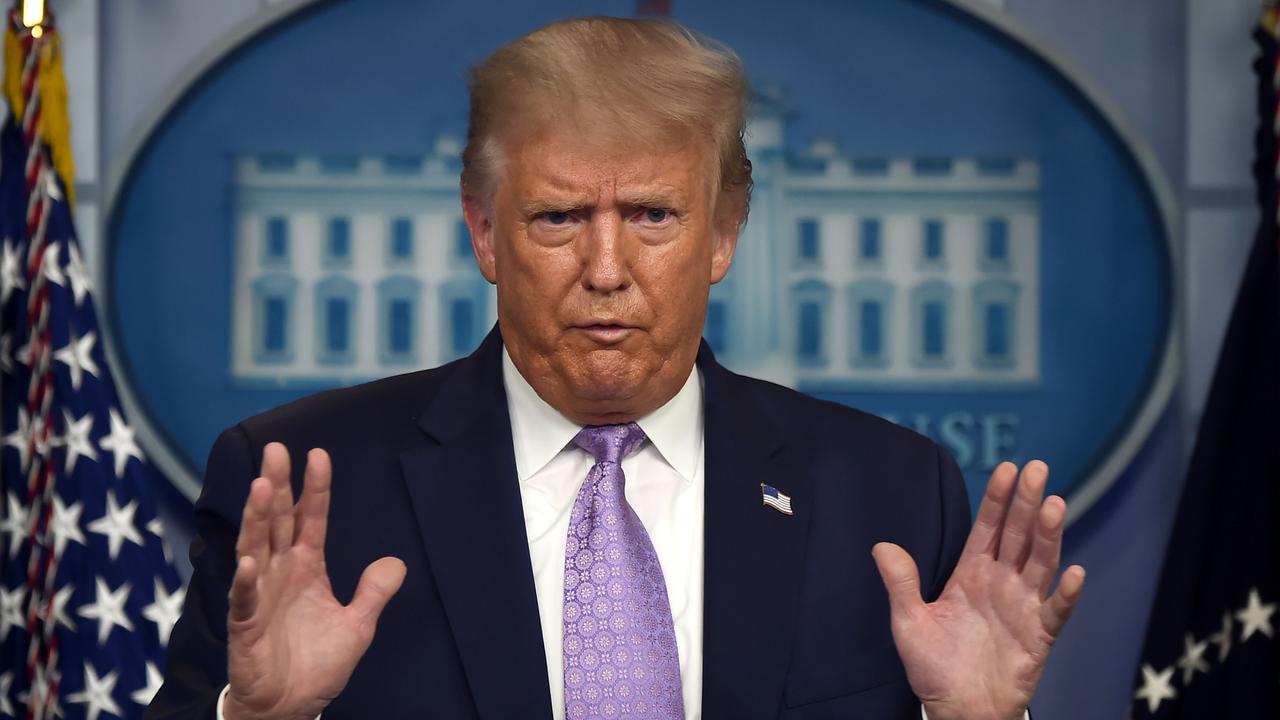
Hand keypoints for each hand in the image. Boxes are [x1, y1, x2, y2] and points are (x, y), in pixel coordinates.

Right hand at [223, 443, 406, 719]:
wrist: (290, 706)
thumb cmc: (317, 664)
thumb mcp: (358, 626)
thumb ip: (374, 592)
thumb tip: (396, 561)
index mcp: (307, 567)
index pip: (311, 519)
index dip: (315, 488)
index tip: (318, 455)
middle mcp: (281, 573)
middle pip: (278, 521)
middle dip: (278, 486)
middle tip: (275, 450)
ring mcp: (260, 595)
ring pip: (256, 548)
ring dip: (257, 519)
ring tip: (262, 487)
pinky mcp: (246, 624)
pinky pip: (244, 599)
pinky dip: (244, 580)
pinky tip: (248, 561)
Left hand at [872, 461, 1084, 719]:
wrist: (958, 710)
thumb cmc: (934, 667)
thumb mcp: (908, 622)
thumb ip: (900, 583)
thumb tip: (881, 546)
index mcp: (971, 574)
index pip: (987, 528)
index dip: (998, 499)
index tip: (1007, 469)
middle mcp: (1001, 583)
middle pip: (1018, 535)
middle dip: (1027, 502)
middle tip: (1036, 469)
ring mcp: (1023, 607)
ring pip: (1040, 563)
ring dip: (1049, 535)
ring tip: (1054, 505)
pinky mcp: (1040, 636)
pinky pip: (1056, 611)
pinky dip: (1066, 593)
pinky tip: (1074, 573)